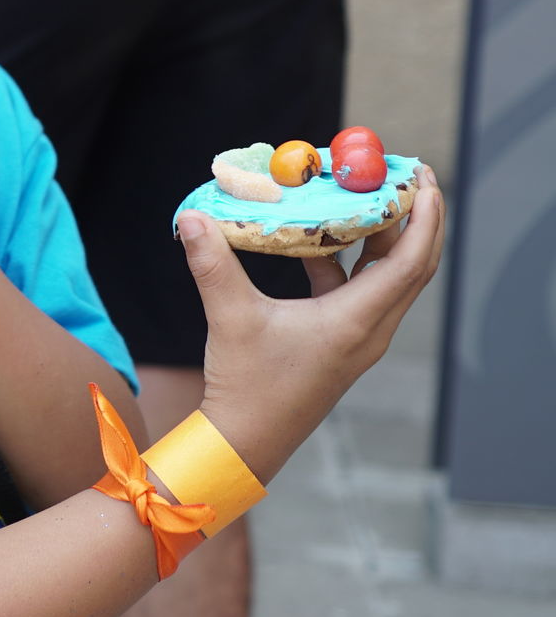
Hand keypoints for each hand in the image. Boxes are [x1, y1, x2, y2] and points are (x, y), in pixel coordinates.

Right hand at [182, 165, 445, 482]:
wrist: (247, 441)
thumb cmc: (247, 385)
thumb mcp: (230, 316)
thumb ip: (213, 264)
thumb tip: (192, 219)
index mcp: (356, 321)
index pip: (411, 261)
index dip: (423, 217)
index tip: (422, 178)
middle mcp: (369, 330)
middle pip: (413, 265)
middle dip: (416, 218)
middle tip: (406, 175)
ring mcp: (358, 339)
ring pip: (388, 278)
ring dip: (384, 239)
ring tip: (367, 199)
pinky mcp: (340, 343)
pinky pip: (358, 292)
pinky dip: (348, 262)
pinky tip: (315, 242)